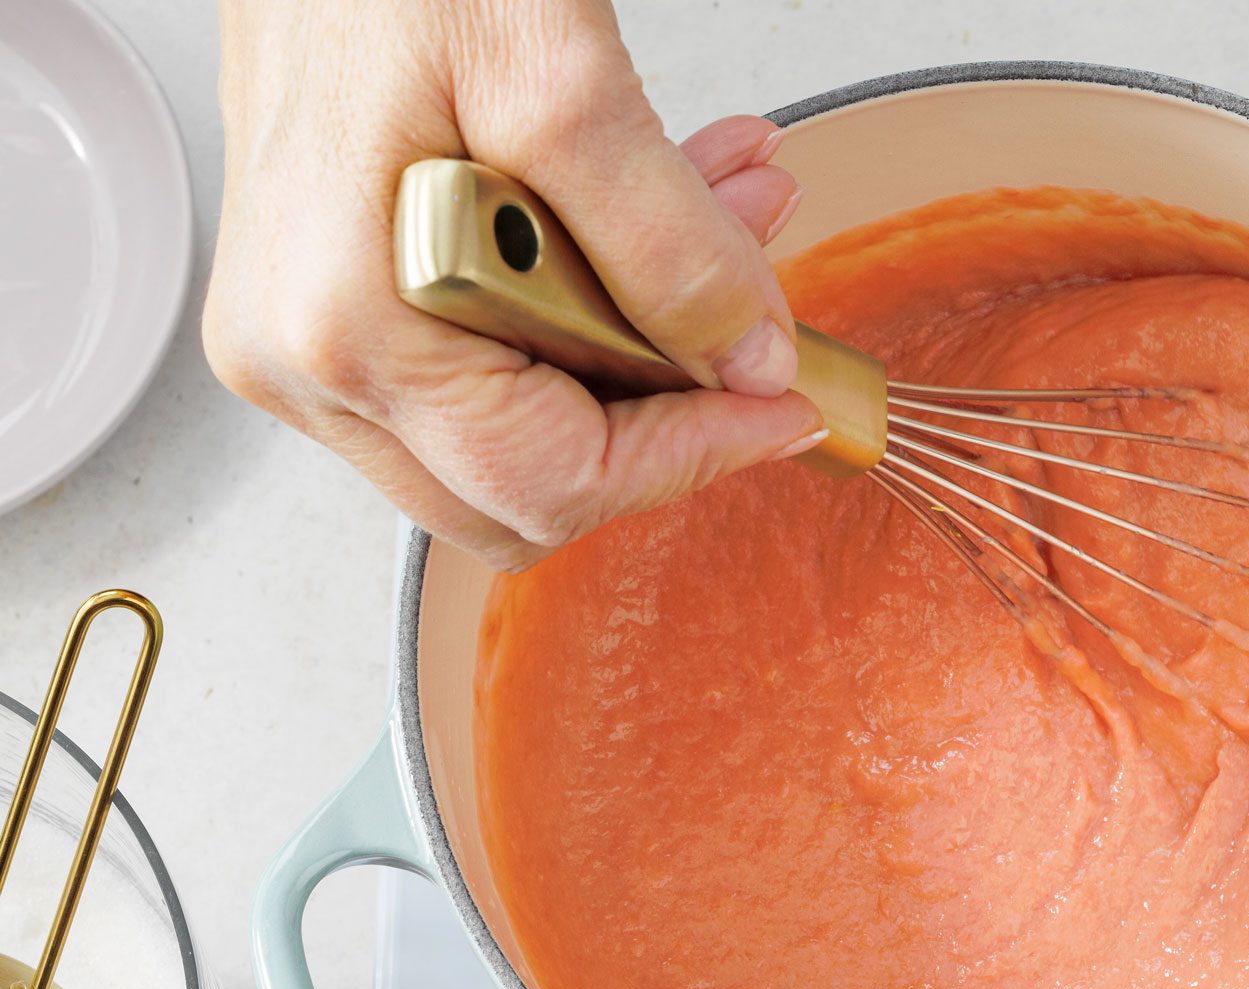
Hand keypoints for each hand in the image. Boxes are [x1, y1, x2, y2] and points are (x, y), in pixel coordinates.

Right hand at [203, 0, 823, 567]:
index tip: (783, 402)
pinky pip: (491, 367)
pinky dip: (588, 309)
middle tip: (754, 316)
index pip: (553, 482)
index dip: (693, 454)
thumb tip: (748, 362)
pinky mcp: (338, 312)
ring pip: (523, 432)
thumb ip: (667, 243)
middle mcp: (309, 362)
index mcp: (349, 329)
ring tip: (725, 218)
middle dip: (669, 409)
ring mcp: (313, 346)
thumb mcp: (560, 81)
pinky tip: (654, 211)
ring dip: (641, 348)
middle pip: (535, 489)